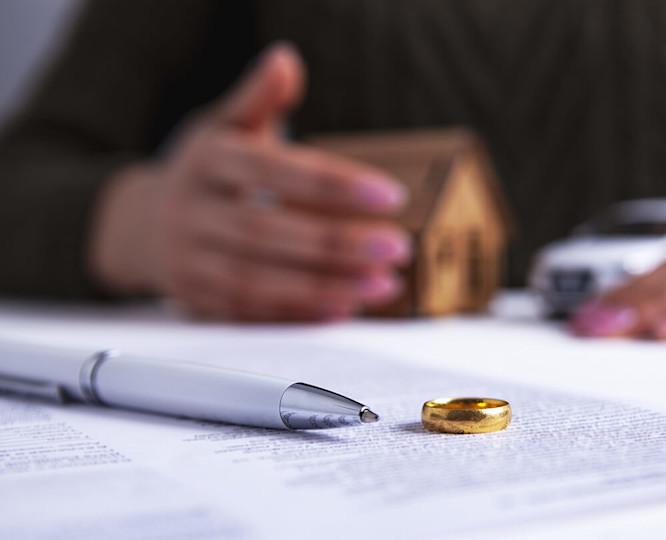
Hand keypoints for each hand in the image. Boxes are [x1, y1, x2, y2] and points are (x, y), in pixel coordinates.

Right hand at [90, 43, 409, 320]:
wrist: (142, 226)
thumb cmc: (203, 171)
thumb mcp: (224, 126)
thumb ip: (258, 98)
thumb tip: (285, 60)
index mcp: (208, 161)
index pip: (274, 171)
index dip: (332, 184)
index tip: (389, 195)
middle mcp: (193, 213)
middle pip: (268, 232)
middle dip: (337, 244)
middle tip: (397, 247)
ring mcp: (191, 261)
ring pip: (259, 280)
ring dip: (326, 286)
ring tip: (383, 285)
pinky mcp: (198, 300)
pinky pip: (250, 314)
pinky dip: (297, 315)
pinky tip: (342, 311)